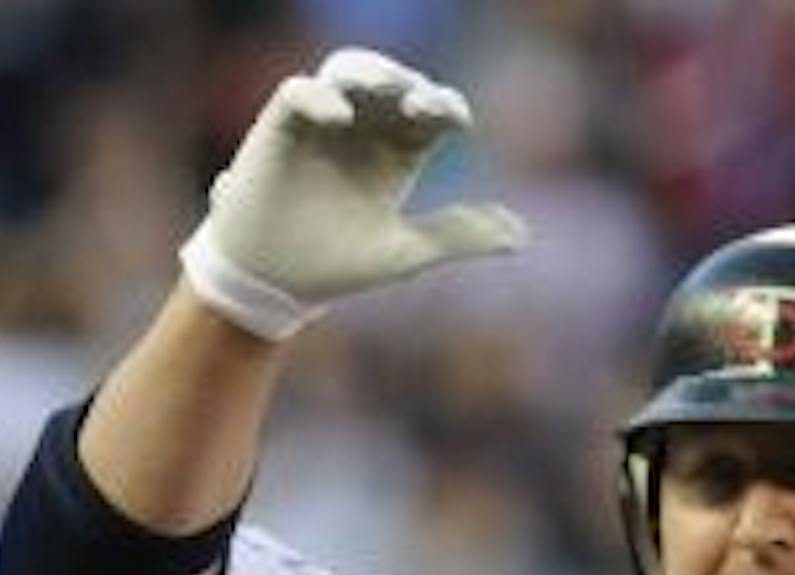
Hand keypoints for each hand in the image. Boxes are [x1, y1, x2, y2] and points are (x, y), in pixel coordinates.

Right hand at [182, 48, 527, 341]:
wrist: (272, 284)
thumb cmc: (334, 264)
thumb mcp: (404, 252)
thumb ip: (457, 236)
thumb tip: (522, 238)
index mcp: (397, 151)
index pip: (432, 111)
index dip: (446, 107)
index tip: (456, 122)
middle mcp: (364, 126)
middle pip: (396, 84)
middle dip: (412, 86)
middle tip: (422, 105)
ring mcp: (324, 120)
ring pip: (350, 70)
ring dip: (369, 71)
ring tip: (384, 87)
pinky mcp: (282, 124)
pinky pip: (300, 91)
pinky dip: (319, 96)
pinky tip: (338, 115)